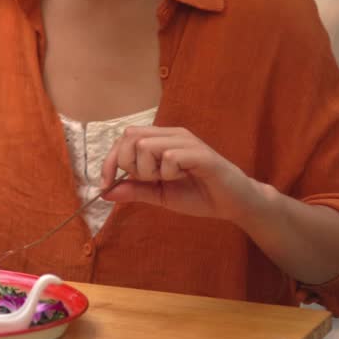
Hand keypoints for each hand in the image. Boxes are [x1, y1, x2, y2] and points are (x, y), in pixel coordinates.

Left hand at [100, 126, 258, 222]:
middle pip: (131, 136)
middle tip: (149, 180)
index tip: (106, 183)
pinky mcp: (201, 154)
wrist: (233, 204)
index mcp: (161, 140)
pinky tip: (182, 178)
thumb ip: (134, 190)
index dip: (111, 160)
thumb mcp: (159, 195)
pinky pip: (170, 156)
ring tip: (167, 179)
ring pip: (147, 145)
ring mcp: (187, 141)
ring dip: (149, 170)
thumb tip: (105, 192)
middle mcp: (172, 134)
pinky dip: (169, 172)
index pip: (125, 137)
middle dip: (130, 164)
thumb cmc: (197, 195)